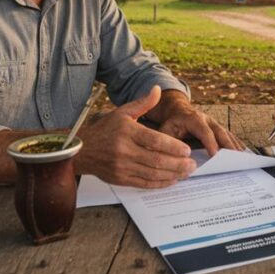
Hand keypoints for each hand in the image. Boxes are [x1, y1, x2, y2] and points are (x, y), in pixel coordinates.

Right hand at [76, 85, 195, 187]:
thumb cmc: (105, 129)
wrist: (82, 150)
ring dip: (172, 174)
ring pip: (152, 174)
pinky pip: (144, 183)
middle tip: (192, 164)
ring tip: (186, 172)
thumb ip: (143, 103)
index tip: (187, 149)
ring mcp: (122, 167)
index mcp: (127, 132)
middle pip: (156, 160)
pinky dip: (160, 183)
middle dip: (177, 163)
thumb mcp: (123, 112)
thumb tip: (158, 89)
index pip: (154, 140)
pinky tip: (172, 180)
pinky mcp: (120, 179)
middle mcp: (124, 150)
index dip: (172, 146)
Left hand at [155, 90, 244, 154]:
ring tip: (242, 158)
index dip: (210, 143)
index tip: (215, 155)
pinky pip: (228, 135)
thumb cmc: (171, 123)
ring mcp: (214, 123)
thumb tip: (174, 156)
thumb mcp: (165, 130)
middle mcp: (206, 119)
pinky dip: (235, 143)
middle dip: (228, 145)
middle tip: (235, 158)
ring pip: (226, 133)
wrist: (177, 110)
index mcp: (193, 119)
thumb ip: (168, 142)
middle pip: (219, 132)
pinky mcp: (217, 127)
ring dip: (234, 145)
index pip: (204, 131)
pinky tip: (243, 152)